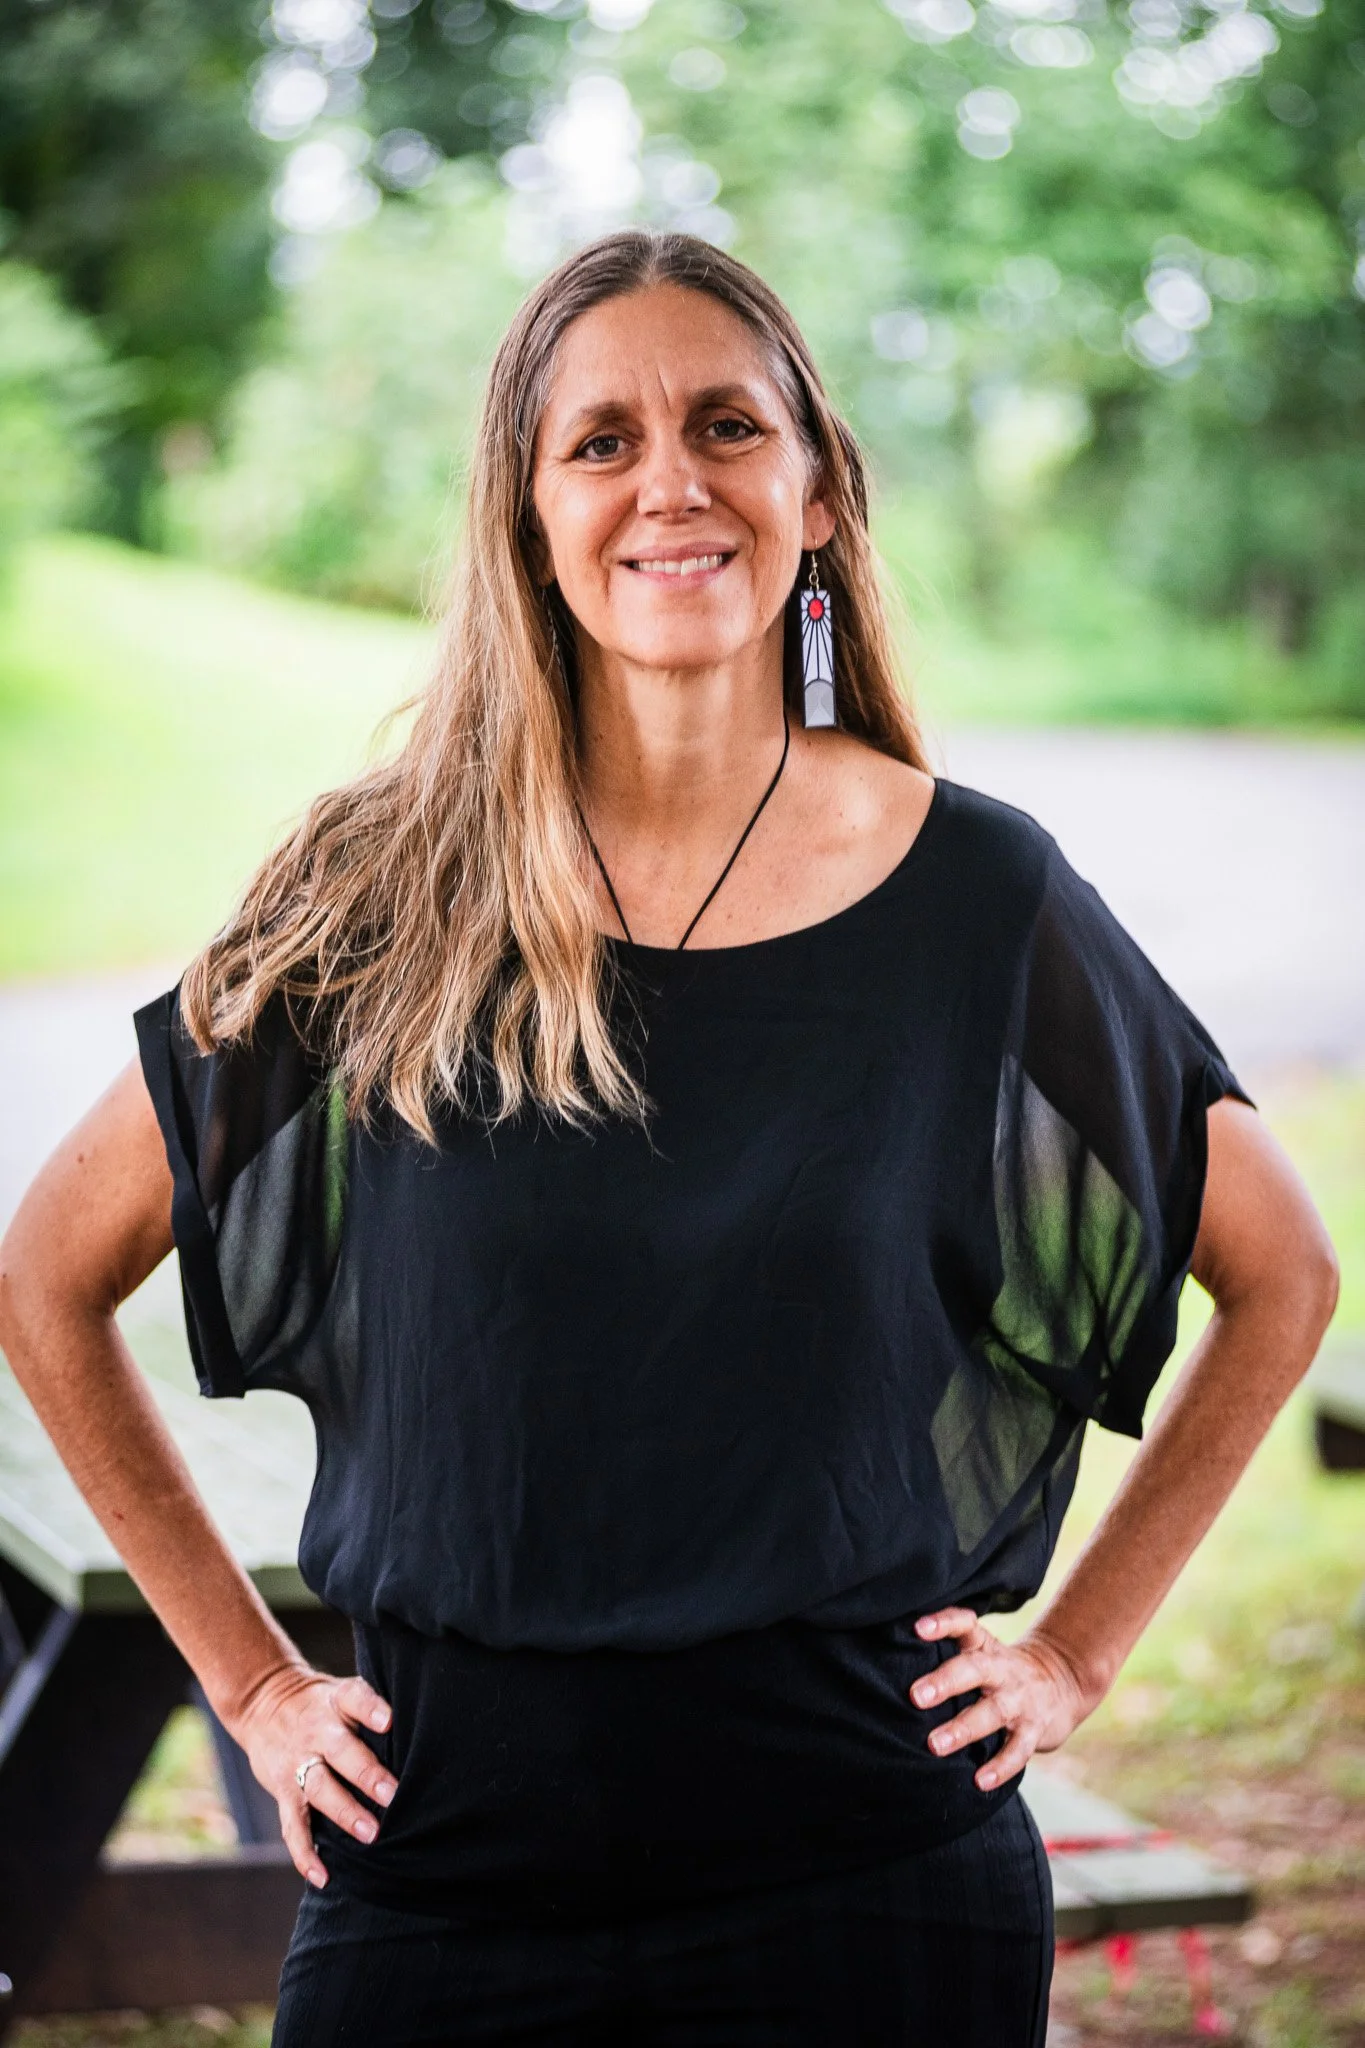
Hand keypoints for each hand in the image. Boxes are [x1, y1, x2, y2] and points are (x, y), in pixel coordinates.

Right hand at [228, 1662, 397, 1886]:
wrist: (263, 1703)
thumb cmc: (321, 1703)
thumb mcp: (342, 1691)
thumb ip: (372, 1707)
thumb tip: (420, 1729)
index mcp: (336, 1702)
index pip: (354, 1699)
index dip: (371, 1709)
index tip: (389, 1720)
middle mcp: (316, 1732)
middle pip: (340, 1751)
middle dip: (366, 1774)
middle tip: (391, 1795)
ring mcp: (297, 1763)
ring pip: (319, 1789)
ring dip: (344, 1813)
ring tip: (370, 1835)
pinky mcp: (283, 1791)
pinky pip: (293, 1825)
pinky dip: (305, 1853)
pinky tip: (322, 1875)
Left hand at [909, 1607, 1097, 1790]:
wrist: (1063, 1681)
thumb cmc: (1003, 1670)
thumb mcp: (983, 1652)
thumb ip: (949, 1655)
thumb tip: (890, 1665)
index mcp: (986, 1647)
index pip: (965, 1625)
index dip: (943, 1623)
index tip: (918, 1628)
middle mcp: (1003, 1670)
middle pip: (974, 1669)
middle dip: (945, 1682)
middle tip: (915, 1696)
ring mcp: (1021, 1700)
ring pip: (993, 1712)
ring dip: (963, 1729)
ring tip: (935, 1745)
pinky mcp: (1035, 1729)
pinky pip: (1018, 1749)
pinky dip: (1000, 1767)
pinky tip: (980, 1781)